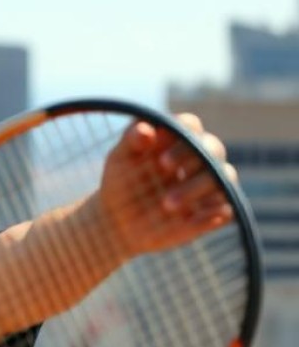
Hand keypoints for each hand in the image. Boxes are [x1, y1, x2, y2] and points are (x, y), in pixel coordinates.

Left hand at [98, 112, 236, 258]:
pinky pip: (225, 209)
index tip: (159, 150)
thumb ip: (131, 141)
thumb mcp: (120, 160)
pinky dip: (211, 214)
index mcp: (179, 139)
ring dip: (195, 188)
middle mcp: (200, 158)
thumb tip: (147, 130)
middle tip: (162, 168)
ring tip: (166, 204)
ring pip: (223, 177)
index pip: (191, 125)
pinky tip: (188, 221)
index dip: (181, 132)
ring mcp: (209, 184)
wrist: (120, 221)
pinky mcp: (213, 211)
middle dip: (191, 156)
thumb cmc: (121, 182)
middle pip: (213, 147)